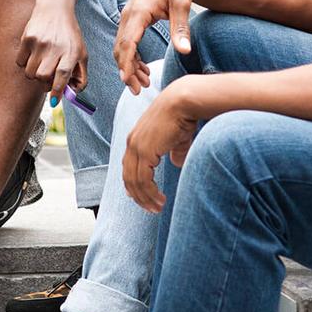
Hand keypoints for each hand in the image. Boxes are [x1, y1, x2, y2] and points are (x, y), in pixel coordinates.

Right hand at [17, 0, 87, 98]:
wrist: (54, 8)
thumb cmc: (69, 35)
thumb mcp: (81, 53)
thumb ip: (81, 75)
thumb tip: (73, 94)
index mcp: (71, 51)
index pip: (62, 75)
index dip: (57, 91)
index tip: (54, 102)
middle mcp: (55, 46)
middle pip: (43, 76)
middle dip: (44, 83)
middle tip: (48, 79)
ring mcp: (40, 42)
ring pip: (30, 72)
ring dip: (34, 74)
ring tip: (41, 65)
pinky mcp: (27, 38)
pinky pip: (20, 62)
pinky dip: (25, 64)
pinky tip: (32, 55)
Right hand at [113, 0, 193, 94]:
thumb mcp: (182, 5)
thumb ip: (180, 28)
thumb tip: (184, 51)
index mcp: (139, 12)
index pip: (127, 42)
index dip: (126, 63)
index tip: (127, 80)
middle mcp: (129, 16)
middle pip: (120, 48)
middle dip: (126, 71)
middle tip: (138, 90)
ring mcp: (128, 18)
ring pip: (122, 47)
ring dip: (130, 66)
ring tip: (143, 83)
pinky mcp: (132, 21)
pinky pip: (126, 43)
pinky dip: (132, 58)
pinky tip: (143, 70)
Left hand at [122, 79, 199, 212]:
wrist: (183, 102)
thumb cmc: (182, 116)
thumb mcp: (176, 137)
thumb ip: (174, 151)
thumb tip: (177, 163)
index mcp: (136, 138)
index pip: (129, 166)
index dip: (133, 184)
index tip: (140, 198)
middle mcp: (132, 143)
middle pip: (128, 177)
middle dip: (138, 196)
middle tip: (150, 209)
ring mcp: (136, 147)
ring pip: (135, 182)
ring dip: (145, 199)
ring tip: (156, 208)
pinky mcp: (145, 152)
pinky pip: (143, 180)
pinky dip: (150, 193)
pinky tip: (159, 200)